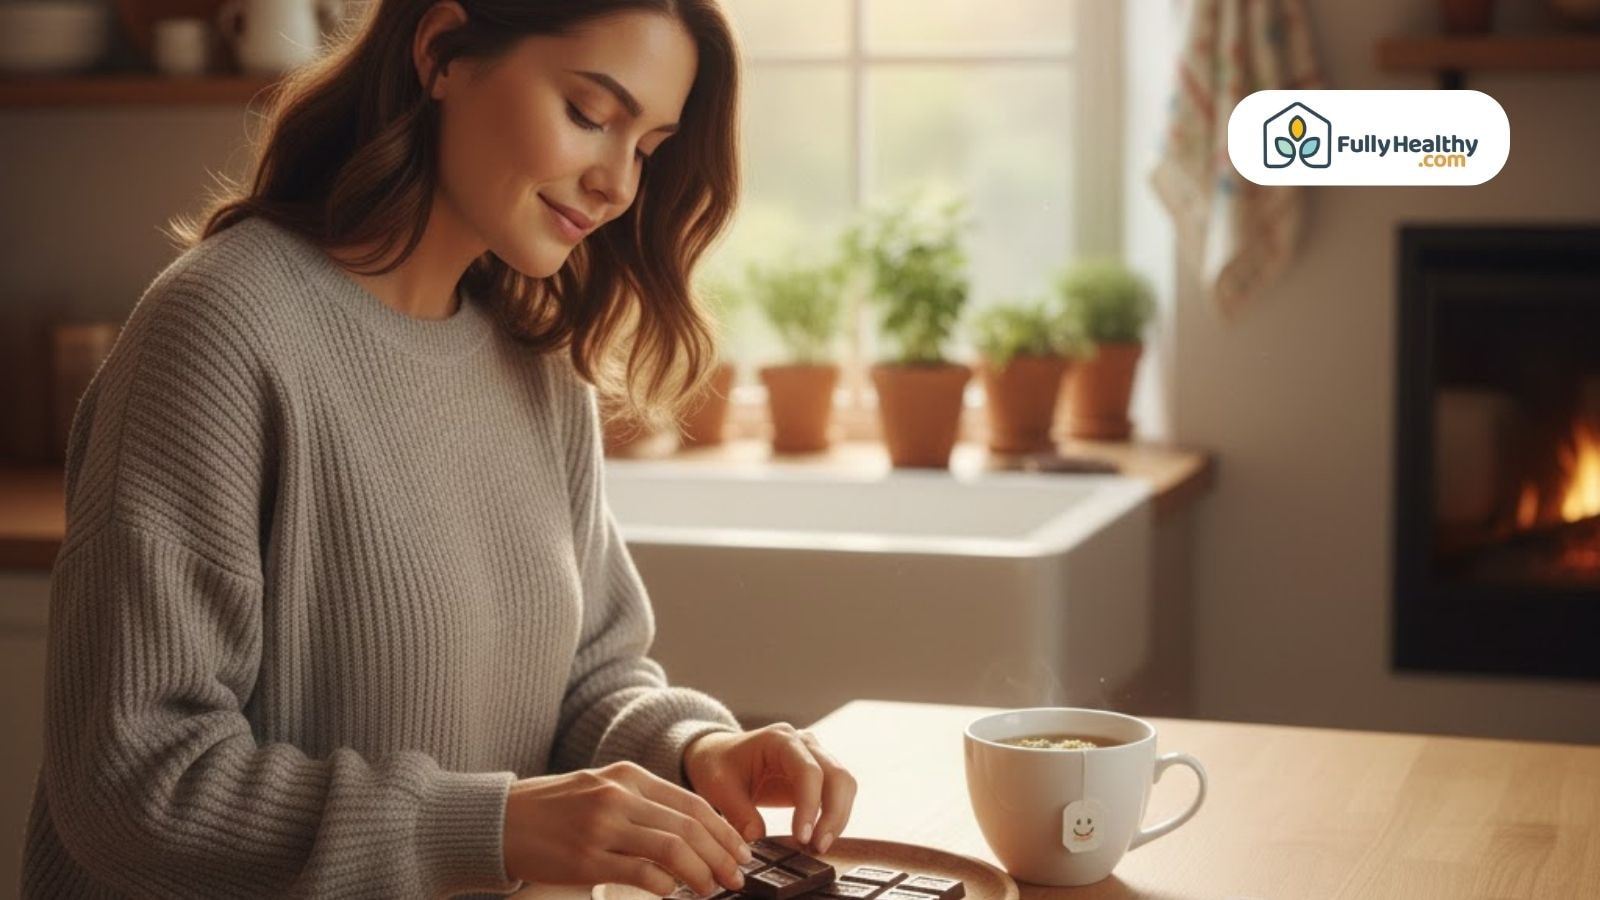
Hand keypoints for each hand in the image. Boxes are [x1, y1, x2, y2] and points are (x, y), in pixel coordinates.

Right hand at [501, 762, 753, 895]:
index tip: (741, 852)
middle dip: (722, 855)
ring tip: (712, 889)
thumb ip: (641, 802)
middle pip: (690, 826)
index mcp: (628, 775)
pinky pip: (642, 874)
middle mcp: (619, 795)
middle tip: (737, 877)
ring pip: (673, 849)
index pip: (693, 802)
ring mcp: (603, 826)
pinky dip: (666, 886)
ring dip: (702, 874)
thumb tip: (690, 832)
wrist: (499, 820)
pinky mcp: (587, 859)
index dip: (724, 830)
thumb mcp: (600, 788)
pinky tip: (673, 894)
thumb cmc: (552, 809)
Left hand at [682, 723, 858, 855]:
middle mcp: (804, 743)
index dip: (810, 805)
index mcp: (779, 739)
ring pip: (844, 786)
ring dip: (838, 818)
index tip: (802, 837)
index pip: (808, 771)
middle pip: (838, 776)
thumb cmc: (717, 765)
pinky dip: (833, 818)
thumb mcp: (718, 787)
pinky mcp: (818, 774)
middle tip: (818, 847)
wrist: (719, 755)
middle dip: (834, 815)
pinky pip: (837, 795)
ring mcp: (815, 756)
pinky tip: (816, 840)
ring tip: (818, 847)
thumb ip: (738, 812)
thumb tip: (757, 839)